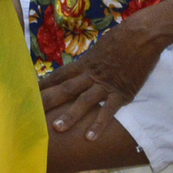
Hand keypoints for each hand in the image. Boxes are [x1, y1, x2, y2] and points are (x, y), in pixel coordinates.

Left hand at [37, 17, 167, 140]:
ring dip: (70, 115)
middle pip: (65, 89)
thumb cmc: (124, 37)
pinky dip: (99, 124)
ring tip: (56, 129)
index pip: (60, 76)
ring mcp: (105, 84)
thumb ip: (91, 61)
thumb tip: (83, 68)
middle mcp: (91, 74)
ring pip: (83, 101)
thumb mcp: (101, 47)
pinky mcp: (121, 93)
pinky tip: (90, 137)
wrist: (143, 34)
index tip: (29, 94)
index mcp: (85, 63)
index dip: (44, 86)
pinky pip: (108, 110)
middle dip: (47, 101)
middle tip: (31, 113)